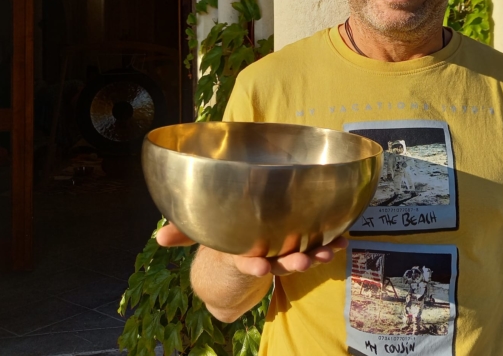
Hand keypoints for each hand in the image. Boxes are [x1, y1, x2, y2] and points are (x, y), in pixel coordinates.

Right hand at [156, 222, 347, 276]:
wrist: (242, 261)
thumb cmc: (224, 240)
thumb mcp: (205, 237)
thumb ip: (186, 234)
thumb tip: (158, 239)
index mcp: (242, 256)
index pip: (246, 263)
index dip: (252, 266)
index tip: (259, 267)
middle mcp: (264, 258)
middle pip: (278, 263)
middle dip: (291, 263)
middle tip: (303, 261)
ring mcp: (283, 254)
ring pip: (300, 259)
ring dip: (315, 256)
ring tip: (329, 252)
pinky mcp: (300, 245)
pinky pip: (317, 247)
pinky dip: (331, 243)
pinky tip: (344, 239)